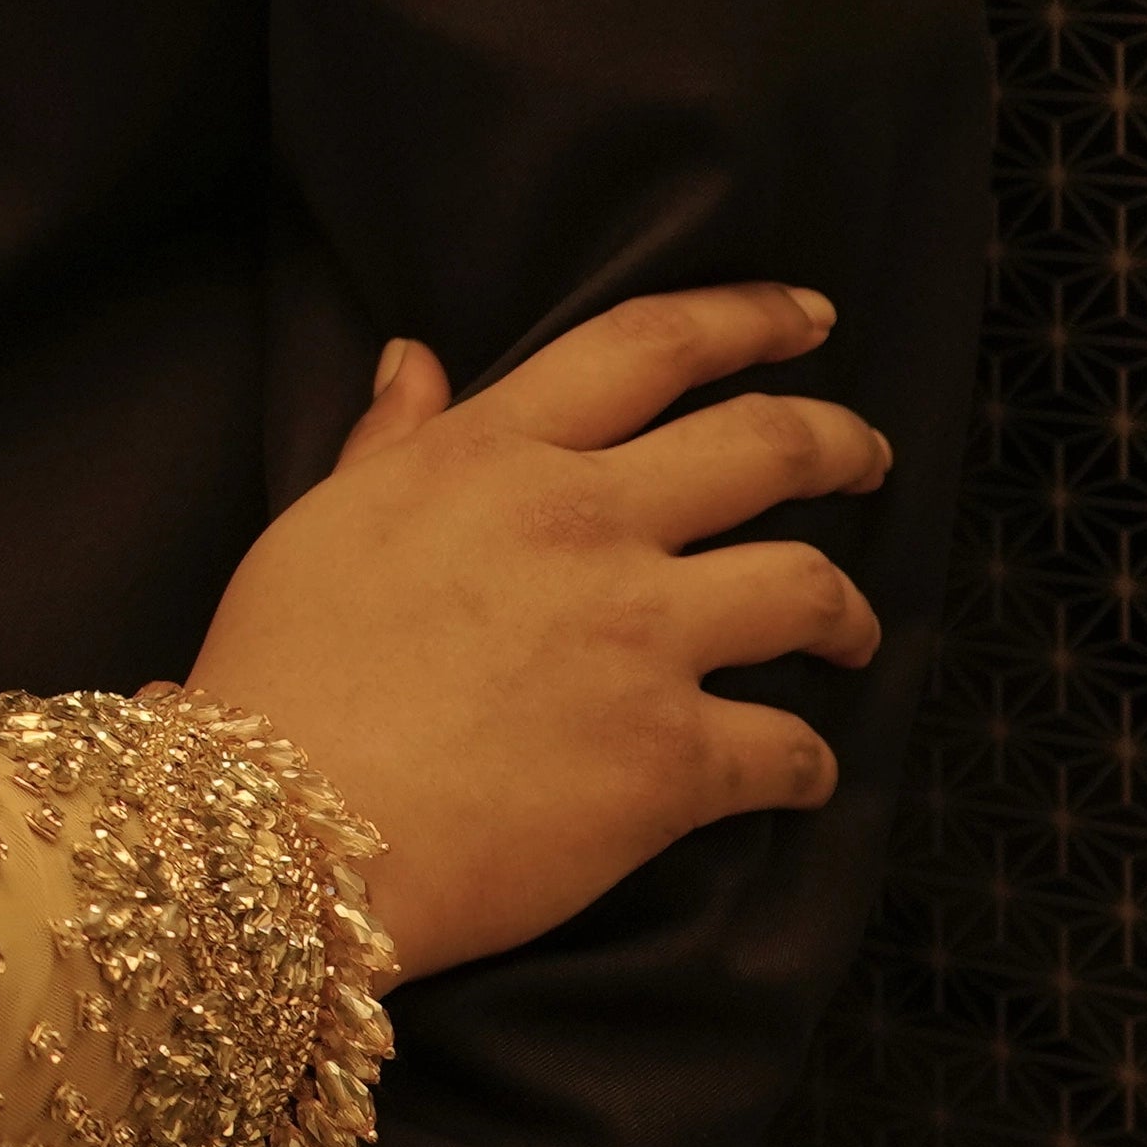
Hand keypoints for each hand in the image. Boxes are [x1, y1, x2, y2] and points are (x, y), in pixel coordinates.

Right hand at [188, 282, 888, 981]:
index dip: (745, 318)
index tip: (805, 316)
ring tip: (849, 633)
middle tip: (866, 458)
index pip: (649, 346)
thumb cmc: (281, 671)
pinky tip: (797, 772)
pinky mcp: (673, 760)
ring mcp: (639, 639)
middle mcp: (583, 524)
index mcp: (492, 456)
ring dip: (848, 612)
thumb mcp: (319, 523)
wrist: (282, 830)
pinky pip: (791, 749)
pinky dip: (807, 764)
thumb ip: (387, 441)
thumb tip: (413, 358)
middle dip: (840, 442)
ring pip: (810, 587)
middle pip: (766, 445)